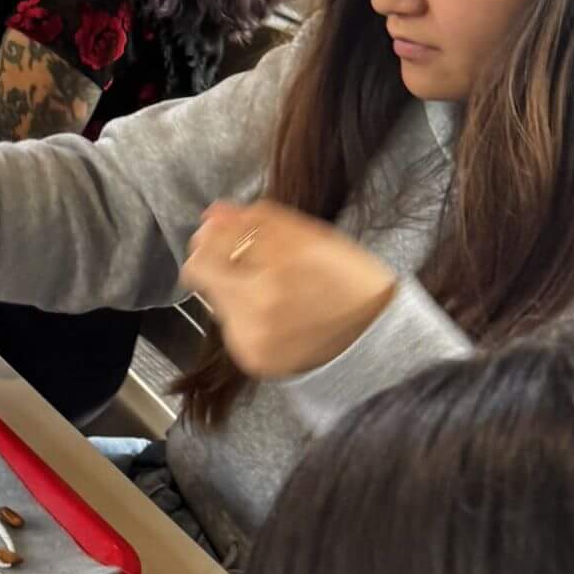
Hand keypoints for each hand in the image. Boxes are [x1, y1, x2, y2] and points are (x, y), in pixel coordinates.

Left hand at [181, 200, 398, 378]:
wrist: (373, 336)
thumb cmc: (346, 279)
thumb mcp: (312, 237)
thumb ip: (258, 220)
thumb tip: (211, 214)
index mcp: (280, 264)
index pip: (211, 243)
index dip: (214, 234)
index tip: (224, 232)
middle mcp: (260, 303)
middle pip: (199, 271)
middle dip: (214, 259)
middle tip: (240, 258)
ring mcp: (253, 336)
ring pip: (213, 297)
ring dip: (232, 288)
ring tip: (269, 289)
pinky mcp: (251, 358)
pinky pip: (229, 326)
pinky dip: (245, 316)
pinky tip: (273, 314)